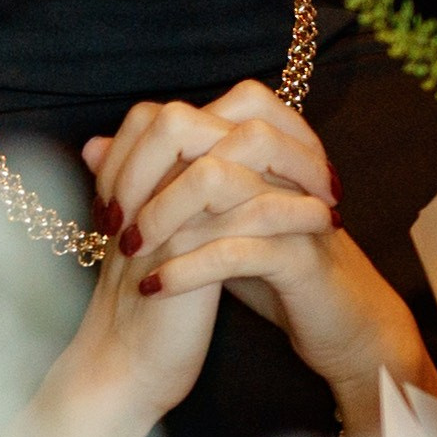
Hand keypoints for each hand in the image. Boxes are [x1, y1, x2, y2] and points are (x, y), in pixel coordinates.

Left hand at [84, 87, 436, 436]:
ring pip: (220, 181)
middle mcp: (282, 170)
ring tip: (131, 248)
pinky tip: (156, 286)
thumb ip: (159, 179)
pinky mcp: (303, 257)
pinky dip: (188, 266)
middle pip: (208, 131)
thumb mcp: (211, 219)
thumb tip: (94, 146)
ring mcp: (295, 208)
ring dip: (164, 213)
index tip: (112, 193)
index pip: (196, 111)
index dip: (143, 145)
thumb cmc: (276, 270)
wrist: (342, 325)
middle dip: (148, 171)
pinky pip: (238, 248)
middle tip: (115, 217)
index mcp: (263, 153)